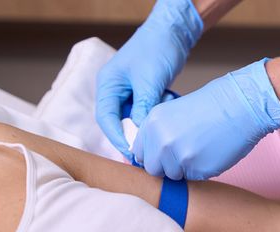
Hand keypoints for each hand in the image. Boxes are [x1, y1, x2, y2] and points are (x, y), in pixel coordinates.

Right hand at [95, 0, 202, 159]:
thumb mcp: (149, 81)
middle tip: (148, 148)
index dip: (117, 138)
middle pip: (119, 121)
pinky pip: (147, 110)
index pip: (106, 119)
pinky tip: (168, 98)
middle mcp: (115, 89)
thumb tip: (140, 134)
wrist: (174, 30)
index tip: (131, 153)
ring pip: (136, 117)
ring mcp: (129, 91)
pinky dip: (157, 110)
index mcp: (108, 84)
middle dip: (135, 133)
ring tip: (162, 109)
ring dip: (150, 119)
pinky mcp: (143, 92)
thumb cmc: (156, 48)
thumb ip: (143, 108)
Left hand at [133, 58, 279, 179]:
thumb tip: (149, 157)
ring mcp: (179, 156)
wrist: (240, 106)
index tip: (164, 153)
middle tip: (184, 153)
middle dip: (166, 166)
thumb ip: (157, 134)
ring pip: (173, 176)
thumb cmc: (211, 107)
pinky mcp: (196, 169)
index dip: (152, 155)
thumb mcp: (173, 113)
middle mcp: (161, 140)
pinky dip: (201, 170)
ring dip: (184, 169)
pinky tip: (211, 152)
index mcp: (152, 123)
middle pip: (153, 169)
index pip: (139, 153)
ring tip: (200, 149)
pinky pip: (193, 179)